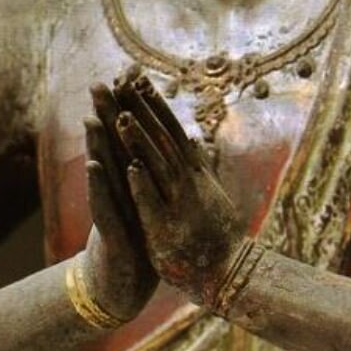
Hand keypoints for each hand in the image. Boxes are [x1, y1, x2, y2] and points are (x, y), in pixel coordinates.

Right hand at [82, 84, 156, 322]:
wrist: (121, 284)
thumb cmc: (137, 238)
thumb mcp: (148, 200)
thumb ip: (151, 170)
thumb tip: (165, 139)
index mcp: (131, 178)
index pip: (129, 137)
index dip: (129, 107)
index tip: (128, 75)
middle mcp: (117, 188)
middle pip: (112, 146)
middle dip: (105, 115)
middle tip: (97, 84)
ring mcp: (111, 209)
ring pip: (103, 172)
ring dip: (97, 145)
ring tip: (91, 118)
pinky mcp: (110, 233)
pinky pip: (103, 206)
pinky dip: (99, 186)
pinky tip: (93, 166)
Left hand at [110, 75, 245, 306]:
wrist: (229, 272)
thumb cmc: (217, 231)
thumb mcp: (209, 191)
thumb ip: (200, 163)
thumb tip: (195, 138)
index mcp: (194, 170)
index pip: (170, 129)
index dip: (152, 104)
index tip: (135, 78)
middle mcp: (188, 181)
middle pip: (161, 138)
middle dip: (141, 110)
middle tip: (121, 82)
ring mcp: (179, 204)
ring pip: (157, 166)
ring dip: (140, 142)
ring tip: (121, 117)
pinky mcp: (168, 230)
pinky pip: (154, 205)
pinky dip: (143, 186)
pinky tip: (129, 167)